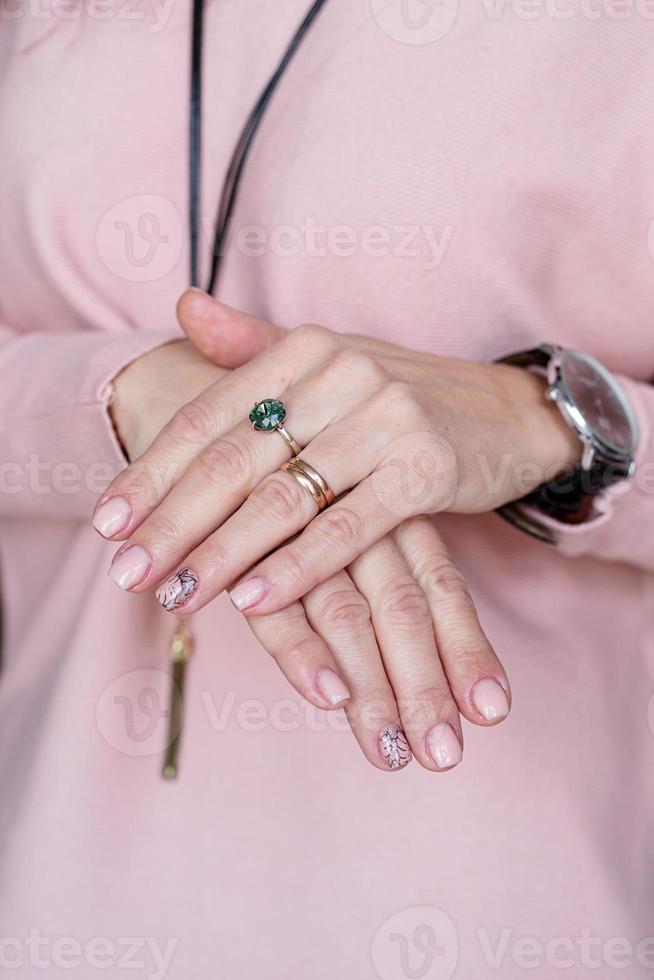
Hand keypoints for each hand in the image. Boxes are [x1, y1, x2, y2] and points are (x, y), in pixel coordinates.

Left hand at [95, 296, 515, 771]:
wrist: (508, 412)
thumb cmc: (402, 396)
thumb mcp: (328, 363)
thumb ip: (251, 344)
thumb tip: (181, 306)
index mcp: (303, 350)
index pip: (208, 417)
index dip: (153, 471)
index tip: (107, 521)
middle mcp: (339, 375)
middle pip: (233, 460)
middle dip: (172, 523)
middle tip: (126, 573)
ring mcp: (385, 419)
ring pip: (283, 497)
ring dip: (222, 553)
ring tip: (174, 595)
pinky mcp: (425, 466)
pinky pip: (347, 526)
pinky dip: (297, 565)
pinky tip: (252, 599)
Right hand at [242, 514, 509, 771]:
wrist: (221, 443)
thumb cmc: (308, 506)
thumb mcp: (366, 530)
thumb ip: (401, 584)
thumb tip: (466, 676)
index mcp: (394, 519)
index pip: (441, 589)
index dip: (467, 650)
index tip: (493, 712)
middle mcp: (358, 529)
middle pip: (402, 612)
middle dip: (425, 689)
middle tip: (443, 756)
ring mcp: (301, 541)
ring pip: (348, 618)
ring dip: (372, 692)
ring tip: (391, 752)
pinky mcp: (246, 560)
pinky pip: (279, 614)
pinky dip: (305, 655)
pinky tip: (329, 696)